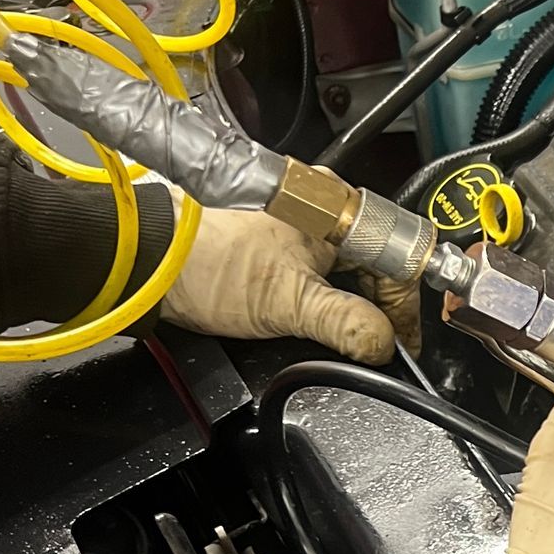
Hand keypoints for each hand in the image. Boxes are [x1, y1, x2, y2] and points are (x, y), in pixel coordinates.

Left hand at [162, 210, 396, 363]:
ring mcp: (297, 223)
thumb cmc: (206, 264)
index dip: (404, 309)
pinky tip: (321, 322)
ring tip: (348, 337)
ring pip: (347, 270)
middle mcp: (319, 207)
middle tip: (378, 346)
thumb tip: (384, 345)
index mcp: (333, 208)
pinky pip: (320, 272)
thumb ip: (347, 325)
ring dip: (352, 306)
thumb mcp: (289, 304)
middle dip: (379, 308)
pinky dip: (327, 300)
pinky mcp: (275, 241)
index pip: (395, 259)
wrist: (149, 261)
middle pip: (374, 263)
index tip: (403, 344)